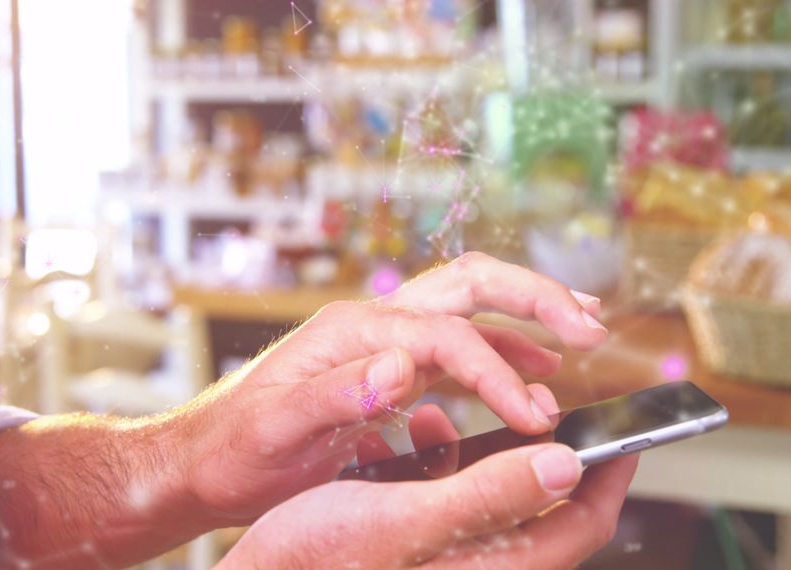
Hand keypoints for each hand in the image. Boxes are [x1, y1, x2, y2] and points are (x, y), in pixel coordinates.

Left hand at [175, 252, 606, 525]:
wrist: (201, 459)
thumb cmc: (233, 447)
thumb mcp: (276, 429)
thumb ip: (334, 395)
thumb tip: (399, 369)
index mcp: (352, 332)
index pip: (447, 336)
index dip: (497, 373)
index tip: (534, 416)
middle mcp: (371, 325)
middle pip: (468, 283)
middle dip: (533, 296)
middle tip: (589, 323)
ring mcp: (380, 343)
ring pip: (468, 306)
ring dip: (526, 315)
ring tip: (581, 331)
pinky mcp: (383, 370)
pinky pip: (455, 346)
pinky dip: (500, 351)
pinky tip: (530, 372)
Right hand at [217, 443, 638, 568]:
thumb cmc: (321, 560)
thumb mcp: (408, 520)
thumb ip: (488, 495)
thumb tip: (564, 466)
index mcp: (490, 567)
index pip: (579, 523)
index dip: (609, 474)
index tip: (628, 432)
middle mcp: (474, 565)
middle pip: (539, 509)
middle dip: (540, 452)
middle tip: (545, 407)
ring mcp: (441, 556)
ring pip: (487, 497)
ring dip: (479, 451)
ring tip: (449, 414)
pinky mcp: (407, 545)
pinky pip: (440, 498)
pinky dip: (432, 463)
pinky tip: (403, 437)